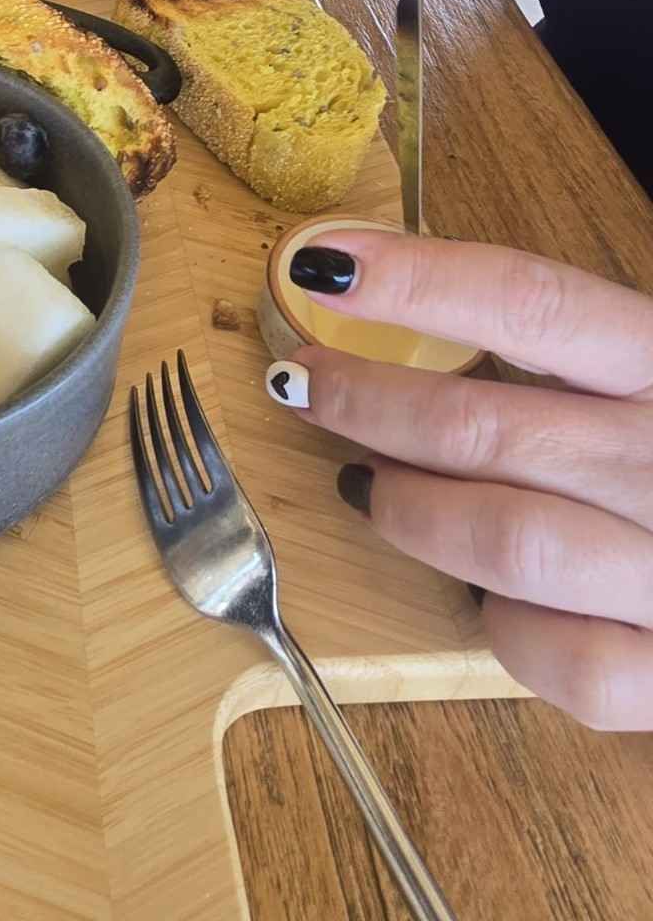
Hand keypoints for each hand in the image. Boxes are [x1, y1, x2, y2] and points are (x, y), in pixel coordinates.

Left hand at [266, 231, 652, 728]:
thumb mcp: (648, 378)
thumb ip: (564, 350)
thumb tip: (389, 301)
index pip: (534, 302)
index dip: (418, 281)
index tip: (322, 266)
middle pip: (488, 425)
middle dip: (368, 403)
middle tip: (301, 384)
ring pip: (504, 540)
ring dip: (409, 509)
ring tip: (360, 482)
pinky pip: (558, 655)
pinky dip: (502, 625)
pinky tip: (481, 594)